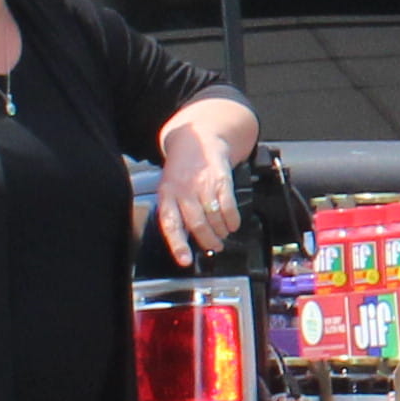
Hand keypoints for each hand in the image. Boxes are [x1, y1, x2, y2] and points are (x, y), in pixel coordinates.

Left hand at [153, 138, 242, 267]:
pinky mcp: (221, 179)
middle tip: (214, 247)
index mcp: (167, 195)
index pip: (171, 224)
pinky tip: (232, 224)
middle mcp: (184, 190)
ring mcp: (203, 185)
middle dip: (208, 241)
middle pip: (197, 224)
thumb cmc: (182, 170)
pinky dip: (232, 219)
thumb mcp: (169, 189)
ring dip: (221, 231)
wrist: (197, 140)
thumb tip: (185, 240)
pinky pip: (228, 205)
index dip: (178, 245)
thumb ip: (175, 211)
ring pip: (213, 217)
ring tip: (223, 235)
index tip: (185, 260)